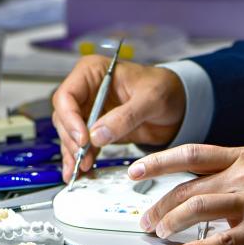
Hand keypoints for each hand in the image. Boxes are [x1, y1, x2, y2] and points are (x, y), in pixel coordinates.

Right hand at [52, 55, 185, 181]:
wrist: (178, 104)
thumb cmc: (165, 89)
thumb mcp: (150, 99)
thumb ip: (125, 116)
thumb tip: (97, 136)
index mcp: (93, 73)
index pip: (67, 95)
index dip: (70, 119)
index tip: (83, 139)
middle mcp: (87, 91)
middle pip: (64, 117)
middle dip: (71, 140)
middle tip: (82, 159)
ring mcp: (90, 111)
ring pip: (70, 134)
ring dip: (73, 153)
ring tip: (79, 171)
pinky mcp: (97, 129)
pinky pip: (83, 145)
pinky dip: (82, 158)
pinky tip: (82, 172)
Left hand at [128, 144, 243, 244]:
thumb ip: (225, 174)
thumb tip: (191, 188)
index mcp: (240, 156)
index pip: (189, 155)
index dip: (158, 162)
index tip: (136, 171)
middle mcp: (243, 175)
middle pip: (188, 186)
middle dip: (159, 204)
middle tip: (145, 218)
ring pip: (199, 207)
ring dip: (173, 221)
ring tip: (160, 232)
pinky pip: (223, 240)